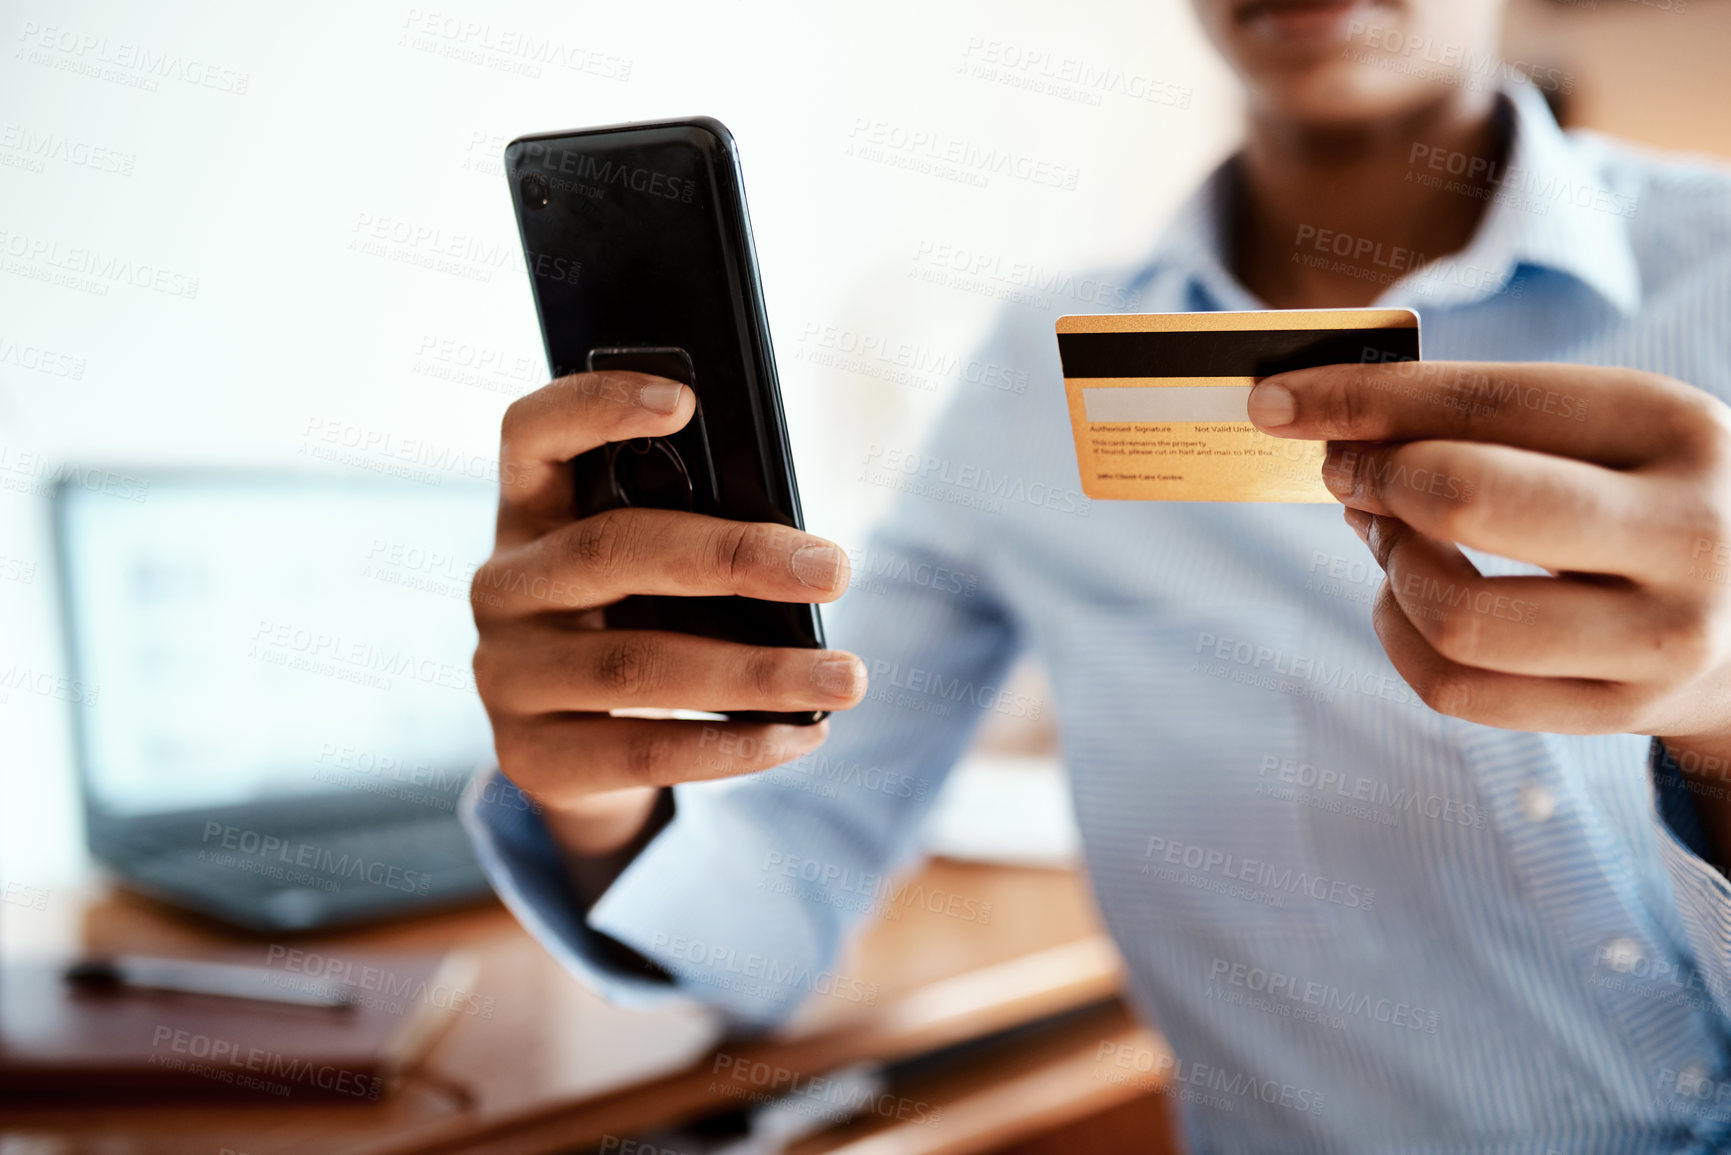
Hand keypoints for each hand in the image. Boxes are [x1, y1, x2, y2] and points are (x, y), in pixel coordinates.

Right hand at [472, 371, 864, 859]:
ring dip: (757, 672)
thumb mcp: (651, 566)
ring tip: (845, 677)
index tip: (684, 401)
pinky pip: (638, 752)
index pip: (532, 433)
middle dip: (732, 560)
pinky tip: (798, 737)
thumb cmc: (640, 618)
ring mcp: (505, 674)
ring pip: (635, 666)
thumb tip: (798, 551)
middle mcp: (503, 585)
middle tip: (833, 570)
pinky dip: (731, 747)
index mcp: (531, 510)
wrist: (581, 746)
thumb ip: (689, 532)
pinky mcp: (529, 755)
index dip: (595, 406)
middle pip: (609, 551)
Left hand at [1246, 360, 1730, 769]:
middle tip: (1342, 470)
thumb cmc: (1642, 496)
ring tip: (1384, 533)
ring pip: (1452, 612)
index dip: (1359, 399)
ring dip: (1386, 565)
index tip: (1278, 399)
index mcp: (1672, 427)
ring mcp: (1659, 636)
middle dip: (1374, 476)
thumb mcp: (1603, 429)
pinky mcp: (1621, 710)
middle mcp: (1683, 532)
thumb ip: (1482, 415)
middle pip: (1466, 497)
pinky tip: (1404, 598)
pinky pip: (1454, 688)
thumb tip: (1326, 419)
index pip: (1483, 403)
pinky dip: (1397, 636)